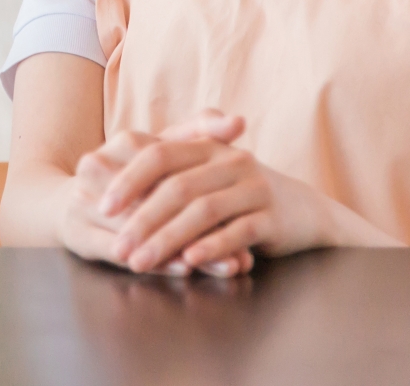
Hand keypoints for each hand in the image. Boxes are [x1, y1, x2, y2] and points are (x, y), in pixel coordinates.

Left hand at [92, 112, 342, 274]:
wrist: (307, 212)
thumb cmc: (242, 195)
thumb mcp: (208, 175)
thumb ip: (168, 175)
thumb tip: (108, 186)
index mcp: (207, 147)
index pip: (159, 154)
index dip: (128, 179)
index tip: (101, 206)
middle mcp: (230, 161)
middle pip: (177, 187)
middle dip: (142, 220)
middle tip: (118, 248)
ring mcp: (254, 188)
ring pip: (203, 211)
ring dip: (168, 239)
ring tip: (141, 262)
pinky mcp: (273, 218)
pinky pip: (238, 231)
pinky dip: (211, 246)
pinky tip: (188, 261)